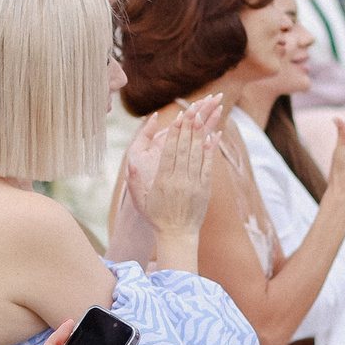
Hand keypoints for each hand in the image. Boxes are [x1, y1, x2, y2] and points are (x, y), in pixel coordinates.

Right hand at [125, 96, 220, 238]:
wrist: (177, 235)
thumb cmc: (156, 216)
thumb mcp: (139, 200)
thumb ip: (134, 180)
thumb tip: (130, 162)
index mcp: (163, 181)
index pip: (169, 152)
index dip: (175, 134)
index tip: (178, 118)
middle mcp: (179, 181)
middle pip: (184, 149)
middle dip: (188, 128)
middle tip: (192, 109)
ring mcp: (194, 184)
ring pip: (197, 154)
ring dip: (200, 134)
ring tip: (202, 116)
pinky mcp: (205, 188)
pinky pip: (209, 165)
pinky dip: (211, 149)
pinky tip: (214, 134)